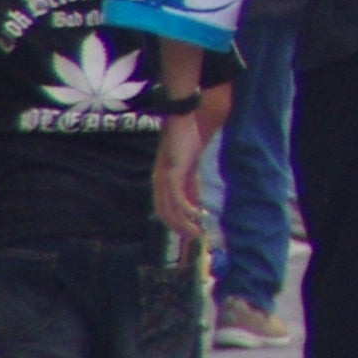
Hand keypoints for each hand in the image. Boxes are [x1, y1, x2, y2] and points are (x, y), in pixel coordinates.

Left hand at [153, 115, 206, 245]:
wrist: (182, 119)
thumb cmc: (187, 140)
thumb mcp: (190, 166)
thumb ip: (191, 184)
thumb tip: (196, 203)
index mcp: (162, 181)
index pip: (165, 209)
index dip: (176, 223)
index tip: (191, 233)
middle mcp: (159, 183)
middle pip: (164, 213)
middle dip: (179, 228)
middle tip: (195, 237)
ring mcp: (164, 179)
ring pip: (169, 209)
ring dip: (183, 223)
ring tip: (197, 232)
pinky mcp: (172, 173)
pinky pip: (177, 197)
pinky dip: (186, 209)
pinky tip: (197, 215)